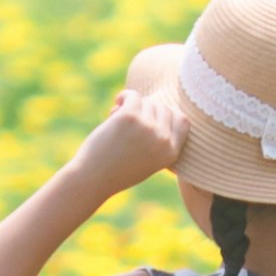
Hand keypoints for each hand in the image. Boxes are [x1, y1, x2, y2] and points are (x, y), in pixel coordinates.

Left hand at [103, 43, 189, 175]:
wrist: (93, 179)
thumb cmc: (117, 170)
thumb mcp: (147, 159)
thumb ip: (157, 137)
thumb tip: (156, 103)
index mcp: (171, 152)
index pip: (182, 121)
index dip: (167, 114)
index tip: (151, 116)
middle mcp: (163, 140)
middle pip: (163, 108)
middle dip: (147, 109)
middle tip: (129, 120)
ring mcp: (148, 127)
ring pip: (147, 102)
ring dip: (132, 105)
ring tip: (117, 119)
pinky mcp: (130, 117)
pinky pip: (133, 96)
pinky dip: (125, 96)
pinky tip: (117, 103)